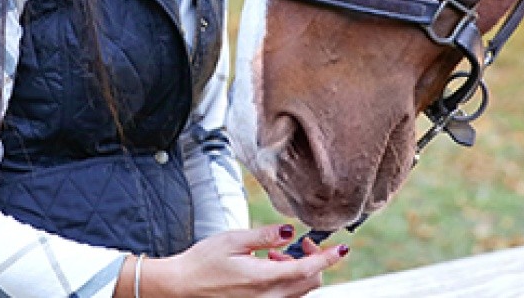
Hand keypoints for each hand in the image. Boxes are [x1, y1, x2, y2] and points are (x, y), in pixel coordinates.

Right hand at [124, 223, 348, 297]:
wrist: (182, 287)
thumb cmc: (202, 262)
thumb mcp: (233, 241)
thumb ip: (265, 237)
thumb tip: (290, 232)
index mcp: (263, 278)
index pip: (308, 269)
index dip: (328, 257)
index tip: (341, 248)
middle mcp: (268, 297)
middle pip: (309, 283)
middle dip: (311, 260)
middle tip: (296, 243)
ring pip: (299, 292)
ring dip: (298, 271)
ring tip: (274, 255)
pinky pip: (285, 297)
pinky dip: (286, 281)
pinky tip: (268, 268)